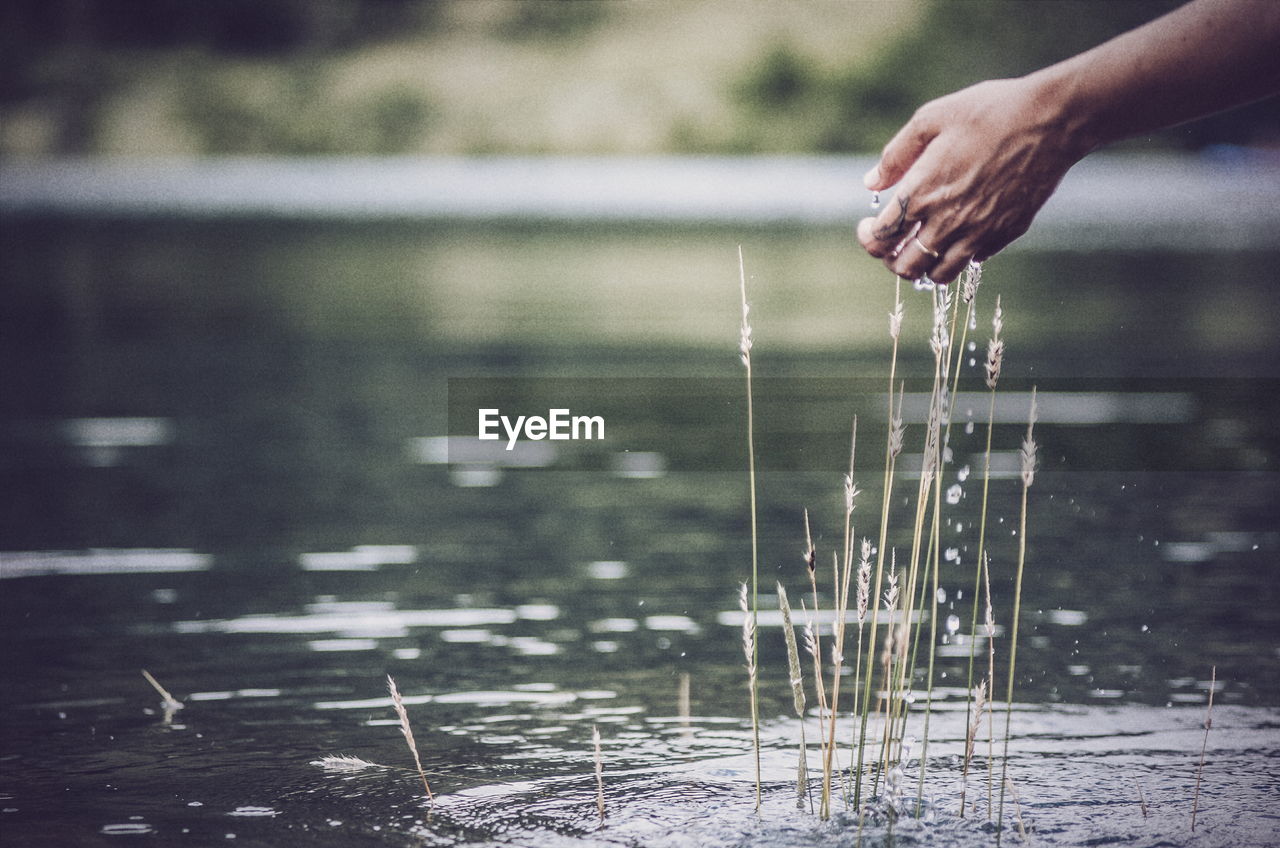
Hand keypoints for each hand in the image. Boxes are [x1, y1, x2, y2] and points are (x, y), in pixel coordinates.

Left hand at [856, 76, 1085, 284]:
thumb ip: (896, 155)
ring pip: (938, 275)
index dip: (867, 237)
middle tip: (894, 242)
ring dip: (924, 266)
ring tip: (922, 246)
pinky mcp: (1004, 234)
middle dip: (891, 259)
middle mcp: (946, 221)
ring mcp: (977, 232)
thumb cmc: (988, 112)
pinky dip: (959, 255)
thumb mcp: (931, 119)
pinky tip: (959, 233)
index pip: (880, 238)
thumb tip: (871, 182)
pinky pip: (973, 261)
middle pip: (904, 267)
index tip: (868, 227)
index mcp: (921, 193)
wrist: (1050, 120)